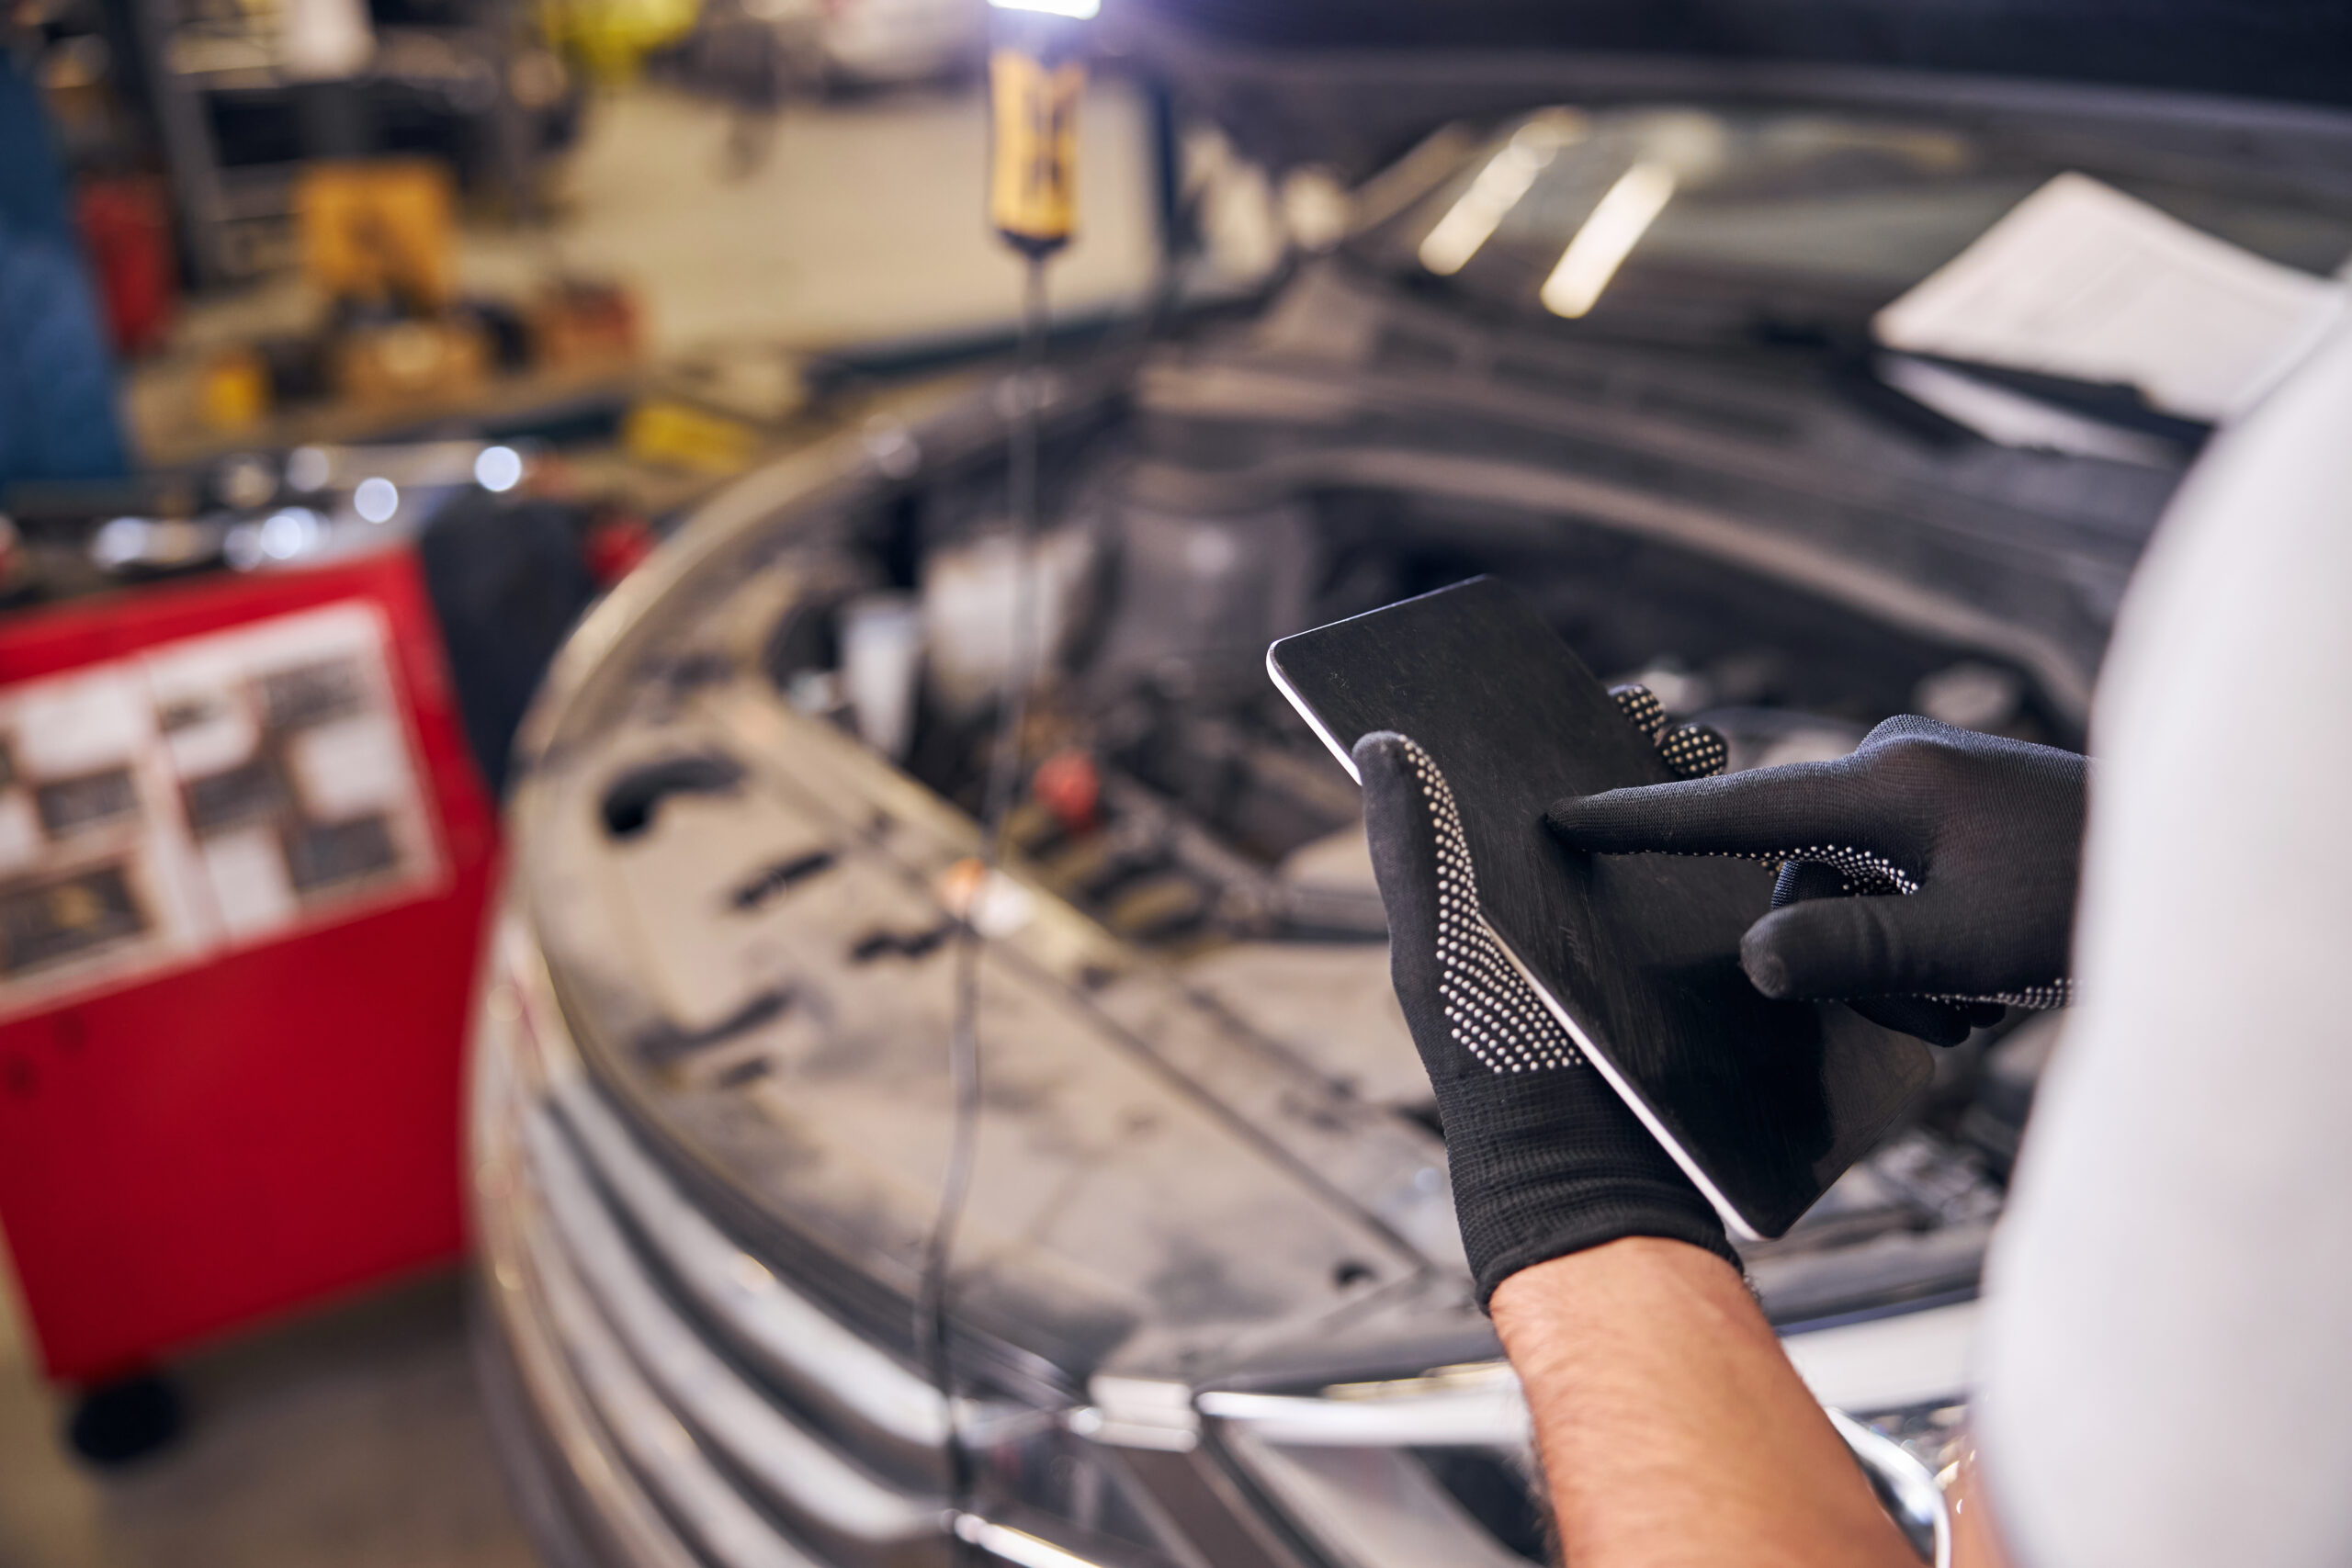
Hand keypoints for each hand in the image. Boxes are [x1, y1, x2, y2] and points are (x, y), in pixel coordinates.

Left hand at [1356, 728, 1737, 1305]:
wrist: (1594, 1180)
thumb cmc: (1500, 1072)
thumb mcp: (1440, 954)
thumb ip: (1412, 852)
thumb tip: (1376, 739)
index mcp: (1484, 903)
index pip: (1513, 791)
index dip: (1546, 732)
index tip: (1589, 690)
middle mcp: (1551, 921)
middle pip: (1596, 809)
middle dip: (1635, 753)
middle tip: (1667, 721)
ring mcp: (1622, 952)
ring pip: (1658, 851)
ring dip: (1686, 800)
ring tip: (1705, 760)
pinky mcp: (1686, 986)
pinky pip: (1710, 908)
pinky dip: (1728, 866)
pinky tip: (1752, 835)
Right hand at [1546, 715, 2085, 1044]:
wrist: (2211, 865)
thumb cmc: (2094, 903)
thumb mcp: (1967, 945)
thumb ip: (1849, 951)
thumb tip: (1754, 955)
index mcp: (1884, 784)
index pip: (1732, 808)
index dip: (1641, 821)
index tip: (1562, 817)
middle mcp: (1897, 766)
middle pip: (1804, 874)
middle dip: (1851, 954)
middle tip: (1943, 1005)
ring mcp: (1932, 782)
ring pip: (1853, 890)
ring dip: (1898, 961)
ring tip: (1981, 996)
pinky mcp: (1958, 807)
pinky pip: (1897, 881)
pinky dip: (1924, 941)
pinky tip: (1990, 973)